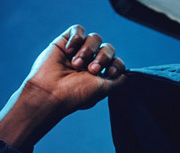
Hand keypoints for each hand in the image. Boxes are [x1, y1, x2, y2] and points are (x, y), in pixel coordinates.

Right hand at [0, 25, 125, 149]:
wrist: (51, 92)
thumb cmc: (76, 95)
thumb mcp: (103, 90)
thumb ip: (118, 82)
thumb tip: (127, 75)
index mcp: (101, 75)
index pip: (117, 62)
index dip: (116, 65)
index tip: (110, 74)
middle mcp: (91, 62)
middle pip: (108, 48)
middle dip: (103, 58)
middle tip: (91, 70)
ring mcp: (79, 52)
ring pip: (95, 38)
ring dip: (88, 50)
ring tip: (76, 64)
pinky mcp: (66, 42)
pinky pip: (79, 29)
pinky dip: (77, 38)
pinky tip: (70, 51)